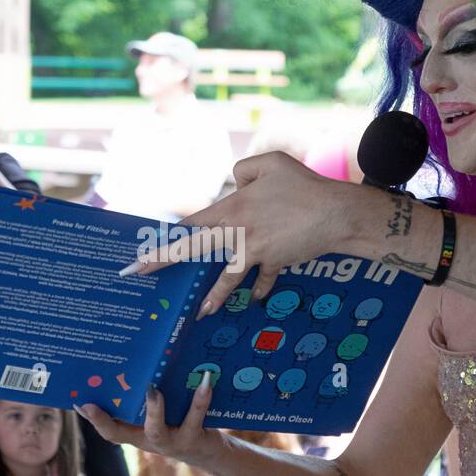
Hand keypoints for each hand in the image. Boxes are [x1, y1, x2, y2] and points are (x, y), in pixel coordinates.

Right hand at [76, 374, 222, 467]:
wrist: (213, 453)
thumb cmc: (182, 425)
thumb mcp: (163, 415)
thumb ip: (146, 400)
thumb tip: (133, 368)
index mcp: (139, 433)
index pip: (110, 431)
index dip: (94, 420)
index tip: (78, 403)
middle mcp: (151, 441)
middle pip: (122, 435)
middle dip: (107, 420)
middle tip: (92, 402)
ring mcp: (171, 442)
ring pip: (157, 431)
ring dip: (154, 410)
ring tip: (152, 389)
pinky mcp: (194, 439)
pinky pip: (195, 418)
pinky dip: (200, 399)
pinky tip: (205, 380)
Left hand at [121, 152, 365, 315]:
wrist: (336, 214)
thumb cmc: (304, 185)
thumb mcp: (270, 163)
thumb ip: (243, 170)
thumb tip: (233, 186)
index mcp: (232, 208)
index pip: (191, 224)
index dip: (166, 237)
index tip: (143, 251)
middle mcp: (238, 232)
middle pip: (195, 249)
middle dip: (164, 261)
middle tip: (139, 272)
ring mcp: (256, 251)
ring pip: (228, 277)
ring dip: (215, 296)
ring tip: (202, 312)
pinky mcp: (275, 261)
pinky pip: (263, 277)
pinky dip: (260, 286)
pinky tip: (254, 299)